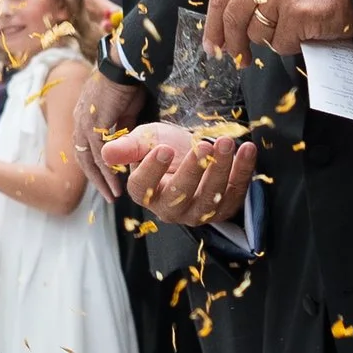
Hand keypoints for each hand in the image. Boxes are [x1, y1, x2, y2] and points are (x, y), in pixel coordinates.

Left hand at [75, 65, 145, 191]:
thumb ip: (120, 128)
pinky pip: (101, 152)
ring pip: (91, 159)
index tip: (106, 183)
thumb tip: (124, 143)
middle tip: (109, 197)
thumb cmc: (125, 84)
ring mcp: (85, 123)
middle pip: (83, 159)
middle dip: (96, 180)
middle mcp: (79, 122)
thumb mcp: (123, 111)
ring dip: (103, 179)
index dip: (94, 168)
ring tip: (115, 195)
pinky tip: (118, 180)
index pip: (84, 150)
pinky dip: (109, 168)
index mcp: (83, 118)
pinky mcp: (95, 123)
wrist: (123, 66)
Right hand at [103, 120, 257, 228]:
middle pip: (179, 196)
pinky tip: (246, 149)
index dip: (152, 169)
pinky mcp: (223, 208)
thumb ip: (128, 146)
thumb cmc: (166, 147)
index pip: (143, 187)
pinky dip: (243, 171)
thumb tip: (106, 153)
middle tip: (204, 146)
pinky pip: (236, 194)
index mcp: (144, 193)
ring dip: (221, 170)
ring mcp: (198, 212)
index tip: (164, 149)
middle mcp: (169, 210)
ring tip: (226, 143)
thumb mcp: (145, 140)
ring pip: (210, 198)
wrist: (192, 151)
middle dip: (193, 171)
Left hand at [206, 0, 352, 62]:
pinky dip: (292, 44)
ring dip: (273, 39)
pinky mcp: (297, 12)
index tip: (211, 44)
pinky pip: (280, 44)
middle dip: (233, 43)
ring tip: (294, 25)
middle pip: (233, 17)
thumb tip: (225, 28)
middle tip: (238, 58)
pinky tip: (306, 30)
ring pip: (257, 34)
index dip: (213, 24)